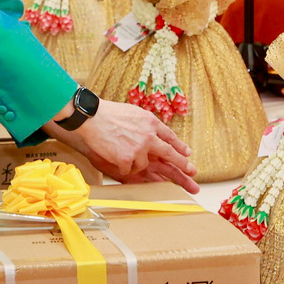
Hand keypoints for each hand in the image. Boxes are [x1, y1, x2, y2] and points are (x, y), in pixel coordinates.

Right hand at [48, 99, 197, 191]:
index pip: (170, 137)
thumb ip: (146, 123)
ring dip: (134, 162)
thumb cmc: (109, 113)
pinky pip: (129, 169)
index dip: (179, 146)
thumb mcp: (134, 112)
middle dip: (182, 164)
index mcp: (151, 122)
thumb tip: (155, 131)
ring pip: (144, 164)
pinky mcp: (127, 159)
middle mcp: (148, 136)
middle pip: (169, 153)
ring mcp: (139, 148)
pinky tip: (114, 157)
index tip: (187, 154)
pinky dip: (122, 166)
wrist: (92, 117)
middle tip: (192, 171)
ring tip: (120, 151)